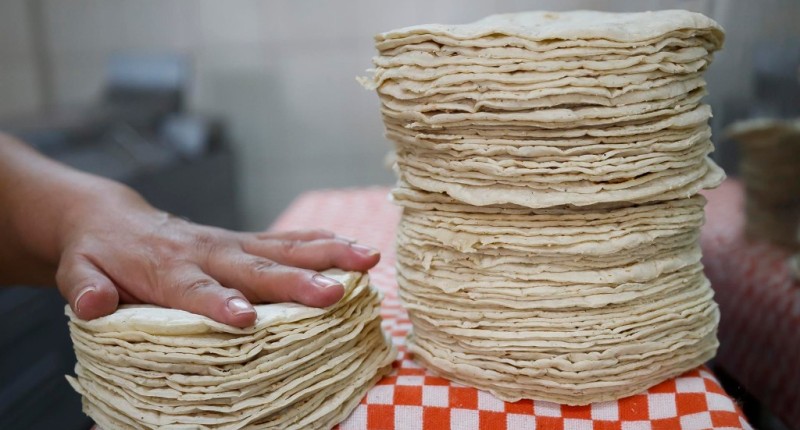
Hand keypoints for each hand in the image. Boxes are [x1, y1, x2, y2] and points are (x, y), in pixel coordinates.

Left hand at [56, 185, 379, 327]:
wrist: (113, 217)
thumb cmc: (99, 253)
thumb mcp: (78, 269)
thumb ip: (85, 286)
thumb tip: (92, 303)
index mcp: (166, 268)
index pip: (195, 289)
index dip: (219, 303)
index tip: (244, 318)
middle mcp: (207, 252)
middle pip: (255, 269)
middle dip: (295, 282)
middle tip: (331, 294)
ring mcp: (231, 244)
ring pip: (284, 248)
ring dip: (328, 254)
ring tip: (367, 259)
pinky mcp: (246, 241)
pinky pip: (289, 240)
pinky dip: (323, 243)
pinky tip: (355, 249)